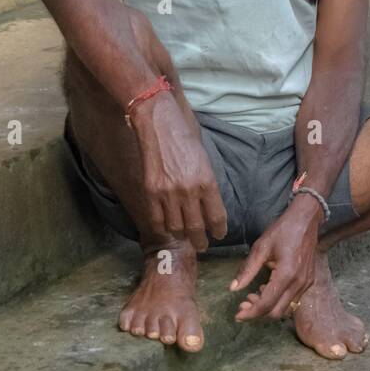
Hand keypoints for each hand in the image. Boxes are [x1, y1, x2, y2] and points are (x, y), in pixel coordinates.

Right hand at [131, 91, 228, 251]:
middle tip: (203, 245)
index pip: (216, 217)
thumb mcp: (205, 161)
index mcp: (207, 182)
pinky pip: (156, 220)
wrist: (159, 126)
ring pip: (176, 228)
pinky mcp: (150, 192)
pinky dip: (163, 228)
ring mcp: (168, 193)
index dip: (218, 230)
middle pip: (196, 227)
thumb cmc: (185, 139)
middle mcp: (189, 191)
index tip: (219, 235)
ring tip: (185, 238)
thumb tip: (209, 207)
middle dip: (201, 240)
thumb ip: (207, 185)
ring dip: (181, 236)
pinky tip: (167, 229)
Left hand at [229, 194, 322, 320]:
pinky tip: (267, 289)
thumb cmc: (282, 230)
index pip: (266, 304)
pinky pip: (292, 299)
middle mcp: (299, 283)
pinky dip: (278, 300)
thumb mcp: (261, 247)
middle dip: (258, 313)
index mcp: (287, 274)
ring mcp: (306, 283)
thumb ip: (247, 270)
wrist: (306, 220)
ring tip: (253, 295)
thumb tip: (233, 288)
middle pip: (276, 312)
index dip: (250, 313)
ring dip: (268, 307)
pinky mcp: (309, 281)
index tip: (237, 315)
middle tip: (243, 304)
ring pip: (286, 308)